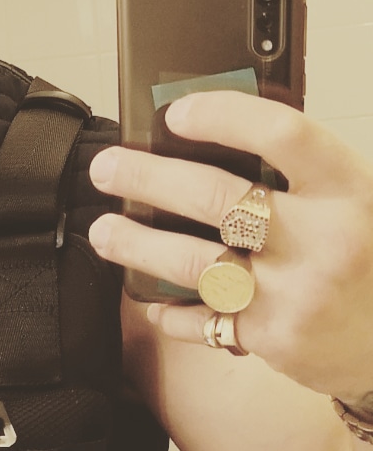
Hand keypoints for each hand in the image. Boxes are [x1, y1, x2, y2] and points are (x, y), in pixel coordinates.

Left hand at [86, 90, 372, 407]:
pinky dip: (169, 311)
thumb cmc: (368, 259)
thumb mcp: (356, 203)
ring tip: (103, 231)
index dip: (224, 115)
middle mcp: (323, 239)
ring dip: (137, 244)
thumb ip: (300, 176)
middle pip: (215, 197)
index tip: (175, 113)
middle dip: (147, 179)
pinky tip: (149, 298)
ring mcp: (295, 292)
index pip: (283, 134)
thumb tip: (215, 132)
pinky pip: (203, 321)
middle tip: (106, 169)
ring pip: (192, 261)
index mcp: (350, 189)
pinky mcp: (274, 338)